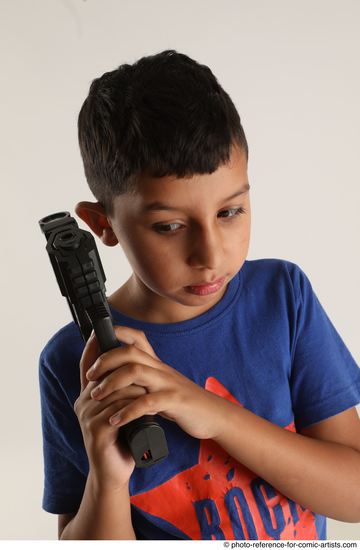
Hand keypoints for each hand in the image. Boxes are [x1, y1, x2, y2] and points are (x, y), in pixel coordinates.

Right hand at [74, 329, 138, 489]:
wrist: (115, 472)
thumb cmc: (120, 439)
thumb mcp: (119, 411)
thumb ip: (120, 391)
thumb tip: (130, 367)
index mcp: (88, 397)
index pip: (87, 366)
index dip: (91, 347)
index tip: (98, 330)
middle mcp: (83, 404)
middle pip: (105, 375)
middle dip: (128, 374)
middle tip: (148, 378)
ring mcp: (87, 417)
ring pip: (115, 391)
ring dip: (136, 392)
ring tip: (151, 398)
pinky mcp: (96, 431)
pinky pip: (118, 410)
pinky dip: (134, 408)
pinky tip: (145, 413)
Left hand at [85, 325, 227, 440]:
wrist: (213, 415)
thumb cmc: (183, 401)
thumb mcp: (162, 383)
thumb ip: (144, 376)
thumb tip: (119, 373)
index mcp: (156, 364)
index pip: (137, 338)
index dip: (118, 332)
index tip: (97, 335)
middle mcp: (160, 368)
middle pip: (129, 352)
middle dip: (105, 361)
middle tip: (89, 376)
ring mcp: (167, 383)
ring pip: (135, 372)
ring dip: (111, 383)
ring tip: (97, 396)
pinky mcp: (174, 401)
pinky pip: (147, 402)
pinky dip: (128, 411)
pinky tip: (116, 420)